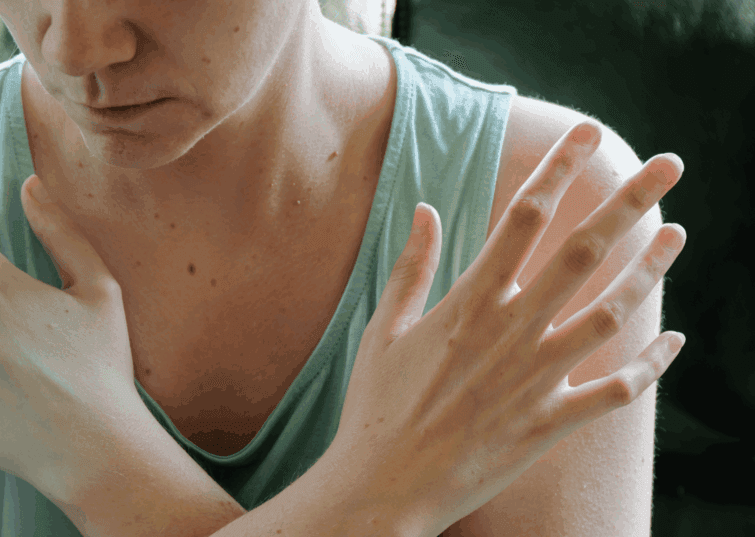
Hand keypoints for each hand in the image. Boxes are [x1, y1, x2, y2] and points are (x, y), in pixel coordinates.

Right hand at [327, 121, 686, 535]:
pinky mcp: (550, 423)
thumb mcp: (385, 330)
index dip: (558, 170)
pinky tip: (673, 340)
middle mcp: (510, 332)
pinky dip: (650, 366)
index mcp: (469, 303)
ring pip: (611, 314)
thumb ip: (412, 267)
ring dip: (650, 271)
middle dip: (629, 202)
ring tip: (679, 234)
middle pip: (583, 252)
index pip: (523, 218)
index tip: (584, 134)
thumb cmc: (377, 406)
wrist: (384, 486)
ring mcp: (536, 379)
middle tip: (668, 165)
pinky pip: (616, 392)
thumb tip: (427, 210)